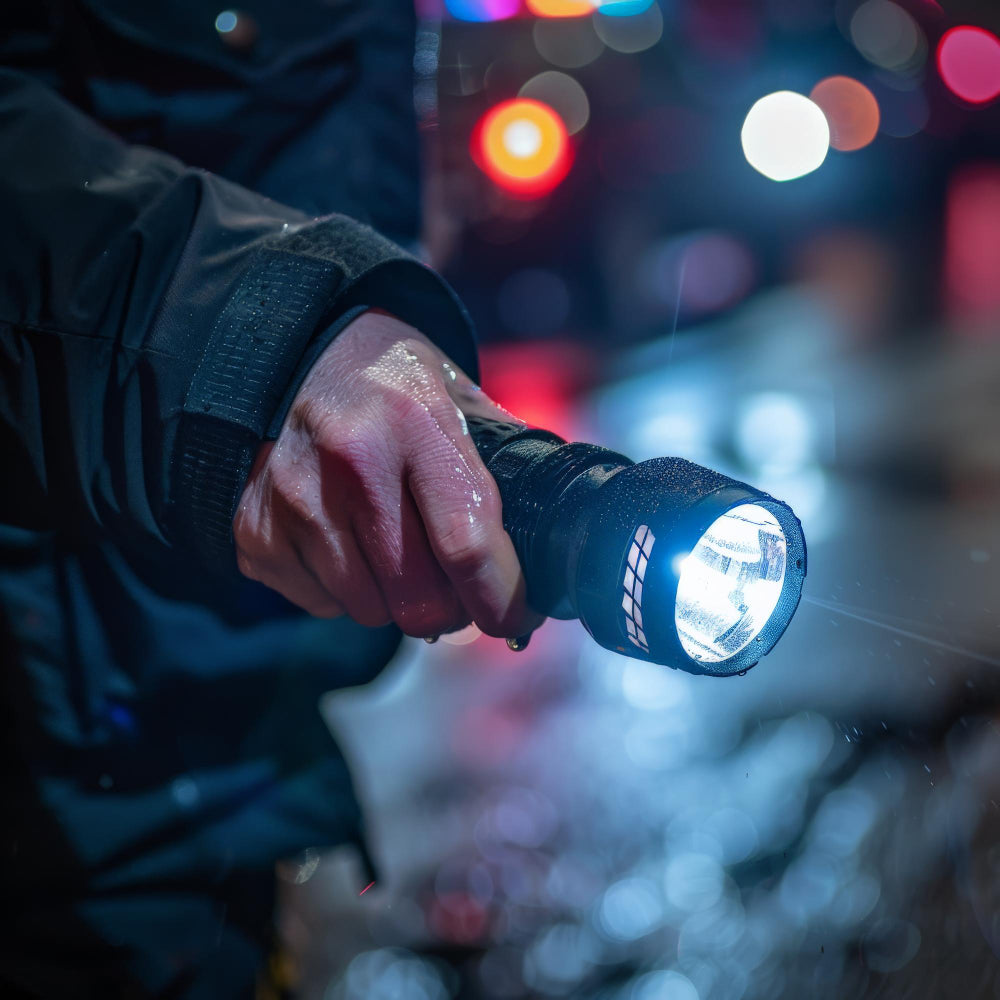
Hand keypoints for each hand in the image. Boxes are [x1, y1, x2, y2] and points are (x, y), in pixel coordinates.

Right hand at [233, 309, 543, 639]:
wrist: (290, 353)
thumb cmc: (386, 382)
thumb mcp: (455, 396)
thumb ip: (501, 465)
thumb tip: (545, 547)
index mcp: (414, 423)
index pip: (466, 546)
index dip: (501, 599)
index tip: (515, 614)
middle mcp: (349, 463)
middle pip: (418, 597)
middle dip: (450, 609)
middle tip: (454, 586)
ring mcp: (293, 501)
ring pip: (369, 610)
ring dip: (394, 599)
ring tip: (394, 549)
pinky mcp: (254, 531)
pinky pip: (320, 603)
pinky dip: (344, 590)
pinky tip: (345, 542)